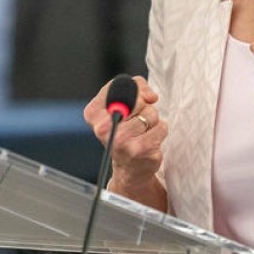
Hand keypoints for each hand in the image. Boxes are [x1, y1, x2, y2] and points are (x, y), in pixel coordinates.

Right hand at [83, 75, 165, 191]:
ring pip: (151, 114)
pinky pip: (161, 127)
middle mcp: (102, 128)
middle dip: (144, 107)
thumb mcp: (123, 103)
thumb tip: (150, 96)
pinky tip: (150, 141)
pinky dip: (160, 131)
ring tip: (142, 132)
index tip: (130, 103)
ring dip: (152, 120)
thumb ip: (136, 86)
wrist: (129, 168)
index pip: (118, 87)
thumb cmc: (125, 130)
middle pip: (138, 100)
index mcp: (93, 114)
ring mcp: (120, 141)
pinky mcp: (139, 151)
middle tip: (136, 120)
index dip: (132, 92)